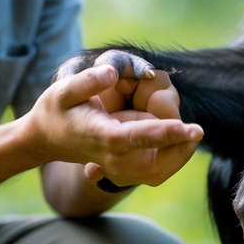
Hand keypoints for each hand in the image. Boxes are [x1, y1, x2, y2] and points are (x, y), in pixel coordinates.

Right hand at [33, 62, 201, 186]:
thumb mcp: (63, 90)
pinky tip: (182, 138)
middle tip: (197, 130)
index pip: (132, 137)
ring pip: (157, 171)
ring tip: (192, 133)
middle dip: (177, 148)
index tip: (186, 128)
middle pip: (151, 161)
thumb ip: (87, 82)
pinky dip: (173, 155)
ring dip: (178, 154)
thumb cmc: (56, 110)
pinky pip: (156, 168)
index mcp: (100, 135)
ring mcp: (119, 166)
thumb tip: (112, 72)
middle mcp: (111, 156)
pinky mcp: (126, 167)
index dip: (160, 133)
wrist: (46, 138)